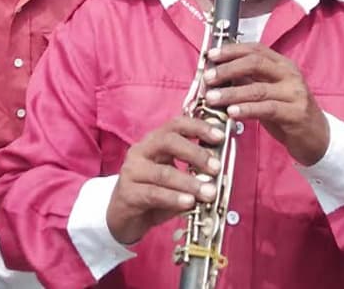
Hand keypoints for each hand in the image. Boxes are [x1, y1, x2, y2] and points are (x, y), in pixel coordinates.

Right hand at [105, 116, 223, 245]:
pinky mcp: (128, 193)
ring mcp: (132, 172)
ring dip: (189, 183)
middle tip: (216, 168)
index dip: (199, 127)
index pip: (176, 125)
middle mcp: (141, 151)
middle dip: (195, 153)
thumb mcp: (175, 181)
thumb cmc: (152, 194)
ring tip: (209, 193)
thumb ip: (193, 175)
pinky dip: (174, 198)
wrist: (122, 218)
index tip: (220, 136)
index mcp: (154, 142)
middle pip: (168, 142)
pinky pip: (154, 194)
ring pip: (163, 173)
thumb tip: (219, 176)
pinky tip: (189, 203)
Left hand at [204, 43, 329, 165]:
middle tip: (208, 78)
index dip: (231, 50)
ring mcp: (295, 93)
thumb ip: (248, 80)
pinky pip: (267, 109)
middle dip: (228, 69)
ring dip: (231, 93)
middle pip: (255, 63)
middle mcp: (290, 75)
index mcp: (282, 65)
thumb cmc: (287, 113)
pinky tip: (232, 112)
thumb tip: (218, 73)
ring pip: (258, 88)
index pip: (255, 49)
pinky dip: (247, 109)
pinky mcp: (296, 114)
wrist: (317, 137)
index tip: (210, 56)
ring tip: (211, 98)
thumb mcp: (268, 92)